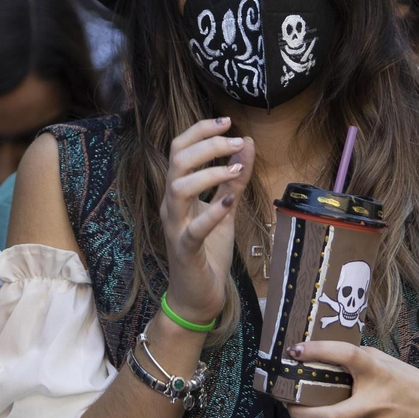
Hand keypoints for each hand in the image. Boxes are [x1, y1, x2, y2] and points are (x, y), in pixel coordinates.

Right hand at [159, 117, 254, 324]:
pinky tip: (229, 202)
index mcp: (178, 192)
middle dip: (207, 145)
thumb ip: (235, 177)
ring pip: (178, 188)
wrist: (198, 296)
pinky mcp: (185, 250)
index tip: (228, 121)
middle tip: (236, 141)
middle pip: (177, 161)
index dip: (200, 130)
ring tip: (234, 170)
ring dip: (208, 173)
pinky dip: (211, 213)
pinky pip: (193, 229)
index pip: (179, 149)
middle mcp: (171, 205)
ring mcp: (175, 227)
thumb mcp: (226, 208)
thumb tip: (247, 142)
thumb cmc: (208, 251)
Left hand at [286, 340, 418, 417]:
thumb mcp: (391, 365)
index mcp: (379, 373)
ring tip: (341, 416)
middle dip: (301, 414)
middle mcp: (377, 403)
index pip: (346, 355)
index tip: (295, 351)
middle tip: (290, 408)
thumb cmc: (411, 388)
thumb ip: (362, 360)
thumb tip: (324, 354)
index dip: (318, 351)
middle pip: (328, 416)